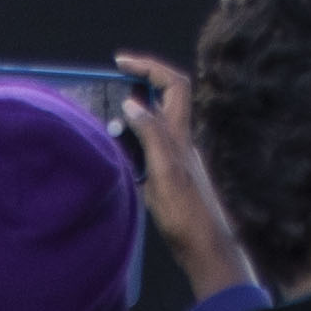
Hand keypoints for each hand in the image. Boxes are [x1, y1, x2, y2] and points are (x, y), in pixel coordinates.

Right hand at [117, 52, 255, 302]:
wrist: (204, 248)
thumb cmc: (187, 214)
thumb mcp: (165, 172)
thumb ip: (151, 135)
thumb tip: (133, 102)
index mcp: (180, 135)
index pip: (174, 84)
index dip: (150, 66)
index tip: (121, 62)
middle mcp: (179, 141)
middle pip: (166, 97)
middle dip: (141, 82)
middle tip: (112, 82)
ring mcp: (175, 157)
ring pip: (156, 120)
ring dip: (133, 112)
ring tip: (107, 116)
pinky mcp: (167, 175)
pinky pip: (149, 144)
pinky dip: (132, 138)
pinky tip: (117, 149)